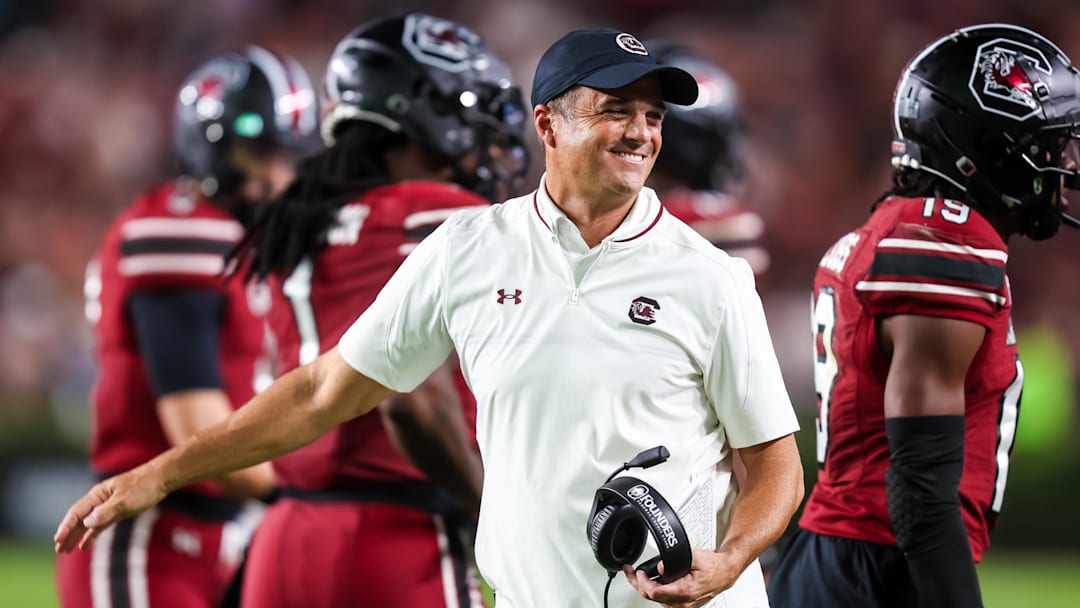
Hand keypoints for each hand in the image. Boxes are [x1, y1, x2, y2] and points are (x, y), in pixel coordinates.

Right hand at [54, 464, 167, 552]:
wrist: (161, 479)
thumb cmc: (143, 487)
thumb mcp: (124, 501)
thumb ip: (105, 512)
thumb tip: (86, 523)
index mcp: (98, 495)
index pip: (77, 512)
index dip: (66, 527)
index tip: (58, 540)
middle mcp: (100, 500)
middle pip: (79, 519)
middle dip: (68, 534)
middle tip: (59, 549)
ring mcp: (108, 506)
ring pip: (88, 523)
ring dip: (77, 536)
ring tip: (66, 550)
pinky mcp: (118, 511)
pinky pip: (100, 525)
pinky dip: (92, 534)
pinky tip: (85, 545)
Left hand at [622, 549, 738, 606]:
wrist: (725, 572)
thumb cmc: (713, 566)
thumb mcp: (696, 556)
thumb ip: (676, 559)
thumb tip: (660, 565)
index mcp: (685, 592)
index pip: (655, 592)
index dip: (642, 582)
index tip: (638, 572)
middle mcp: (682, 603)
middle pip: (652, 597)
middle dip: (638, 583)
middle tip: (630, 572)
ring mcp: (682, 605)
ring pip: (656, 600)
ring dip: (644, 587)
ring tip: (637, 575)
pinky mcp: (681, 604)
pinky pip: (663, 600)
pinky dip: (653, 590)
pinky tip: (649, 582)